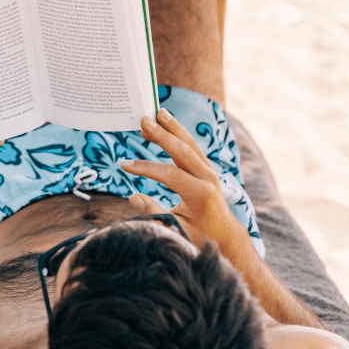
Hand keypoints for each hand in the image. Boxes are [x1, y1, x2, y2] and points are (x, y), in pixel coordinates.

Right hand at [120, 108, 246, 252]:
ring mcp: (210, 172)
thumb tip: (133, 197)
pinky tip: (166, 125)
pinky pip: (193, 148)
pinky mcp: (207, 169)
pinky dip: (179, 135)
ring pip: (190, 145)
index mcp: (200, 194)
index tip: (124, 165)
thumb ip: (154, 213)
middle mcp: (208, 179)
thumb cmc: (199, 235)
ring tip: (158, 113)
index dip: (145, 168)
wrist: (225, 235)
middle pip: (182, 151)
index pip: (170, 174)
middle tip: (144, 120)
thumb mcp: (176, 229)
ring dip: (173, 128)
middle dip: (161, 135)